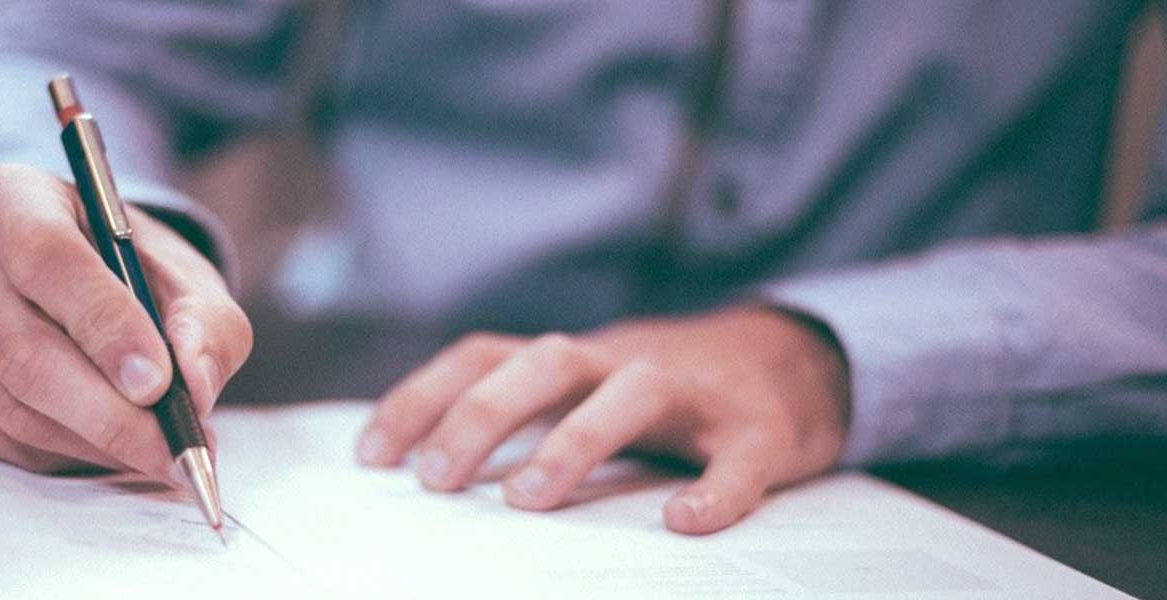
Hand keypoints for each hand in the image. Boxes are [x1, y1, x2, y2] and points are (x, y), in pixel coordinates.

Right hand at [0, 164, 251, 478]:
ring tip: (157, 452)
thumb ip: (205, 325)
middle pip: (23, 349)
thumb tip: (195, 383)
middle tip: (172, 448)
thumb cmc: (135, 276)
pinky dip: (62, 455)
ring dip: (94, 442)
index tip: (157, 382)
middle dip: (108, 412)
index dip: (104, 325)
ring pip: (12, 405)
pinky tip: (107, 446)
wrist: (84, 290)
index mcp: (11, 197)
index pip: (47, 258)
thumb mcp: (188, 282)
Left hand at [354, 307, 849, 533]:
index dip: (422, 397)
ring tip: (527, 500)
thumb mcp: (585, 389)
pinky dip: (715, 489)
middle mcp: (624, 361)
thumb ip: (523, 414)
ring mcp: (695, 393)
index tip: (372, 456)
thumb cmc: (664, 392)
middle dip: (482, 414)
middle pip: (546, 362)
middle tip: (436, 481)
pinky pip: (739, 457)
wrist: (795, 359)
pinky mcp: (761, 430)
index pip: (484, 356)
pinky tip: (684, 523)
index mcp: (574, 359)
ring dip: (575, 440)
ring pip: (633, 393)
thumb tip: (426, 466)